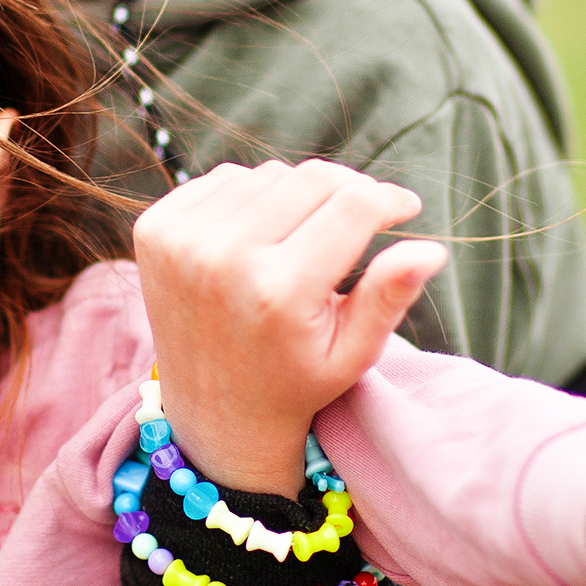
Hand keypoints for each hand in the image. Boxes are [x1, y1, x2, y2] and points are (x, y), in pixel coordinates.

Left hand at [132, 159, 447, 494]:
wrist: (213, 411)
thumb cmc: (295, 381)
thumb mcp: (352, 352)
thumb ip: (389, 297)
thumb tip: (431, 250)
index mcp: (279, 291)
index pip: (352, 206)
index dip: (389, 199)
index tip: (404, 206)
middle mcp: (224, 258)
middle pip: (312, 179)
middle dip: (349, 191)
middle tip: (361, 217)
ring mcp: (181, 241)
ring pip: (268, 174)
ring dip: (298, 193)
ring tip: (305, 235)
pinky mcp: (155, 230)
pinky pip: (224, 179)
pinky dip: (251, 196)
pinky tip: (260, 233)